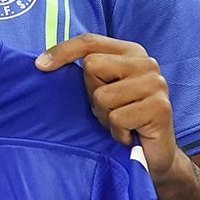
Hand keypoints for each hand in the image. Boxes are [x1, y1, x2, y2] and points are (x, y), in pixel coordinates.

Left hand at [35, 33, 178, 181]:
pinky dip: (117, 132)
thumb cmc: (123, 122)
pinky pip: (117, 118)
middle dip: (92, 94)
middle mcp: (147, 62)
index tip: (39, 66)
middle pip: (92, 66)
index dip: (63, 51)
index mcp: (131, 52)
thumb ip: (88, 73)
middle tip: (110, 111)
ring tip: (121, 124)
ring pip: (102, 95)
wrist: (154, 158)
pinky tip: (130, 136)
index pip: (90, 41)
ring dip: (105, 117)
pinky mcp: (160, 108)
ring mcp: (156, 84)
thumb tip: (43, 64)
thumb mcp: (101, 91)